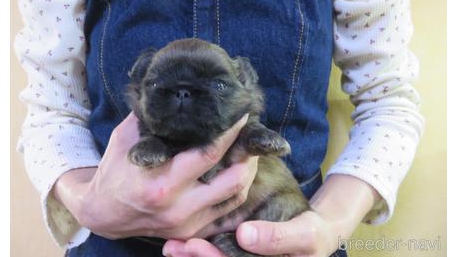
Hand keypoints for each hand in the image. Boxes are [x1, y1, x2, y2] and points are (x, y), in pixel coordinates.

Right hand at [53, 112, 258, 239]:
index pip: (209, 153)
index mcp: (161, 182)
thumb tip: (173, 91)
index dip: (232, 132)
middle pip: (233, 180)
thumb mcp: (126, 138)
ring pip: (235, 198)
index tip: (243, 114)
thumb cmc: (114, 171)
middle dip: (249, 155)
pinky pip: (226, 214)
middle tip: (251, 137)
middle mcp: (178, 207)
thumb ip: (152, 117)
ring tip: (248, 153)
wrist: (101, 213)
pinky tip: (236, 175)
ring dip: (247, 174)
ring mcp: (186, 224)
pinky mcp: (190, 233)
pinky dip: (235, 193)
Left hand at [163, 210, 338, 256]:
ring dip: (193, 256)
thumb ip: (277, 237)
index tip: (196, 247)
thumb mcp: (304, 234)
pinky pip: (218, 254)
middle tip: (177, 246)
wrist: (317, 234)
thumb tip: (244, 236)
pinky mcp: (240, 256)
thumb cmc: (313, 234)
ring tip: (172, 246)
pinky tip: (181, 243)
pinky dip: (199, 249)